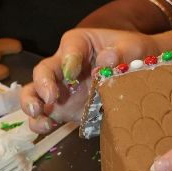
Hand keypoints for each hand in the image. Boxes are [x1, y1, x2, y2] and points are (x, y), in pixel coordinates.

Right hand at [22, 27, 164, 133]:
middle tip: (50, 98)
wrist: (139, 72)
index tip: (73, 72)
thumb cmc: (134, 53)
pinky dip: (41, 121)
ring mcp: (61, 88)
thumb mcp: (134, 48)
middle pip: (44, 69)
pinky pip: (45, 114)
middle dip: (42, 83)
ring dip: (32, 103)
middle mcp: (65, 64)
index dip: (69, 59)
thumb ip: (122, 52)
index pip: (70, 46)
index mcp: (81, 43)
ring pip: (35, 92)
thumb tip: (106, 61)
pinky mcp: (63, 108)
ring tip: (40, 115)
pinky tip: (48, 127)